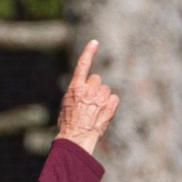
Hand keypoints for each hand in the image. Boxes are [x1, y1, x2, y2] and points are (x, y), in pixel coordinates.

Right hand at [55, 40, 119, 155]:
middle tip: (90, 103)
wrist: (77, 139)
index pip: (82, 64)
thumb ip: (76, 93)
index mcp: (75, 87)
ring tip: (95, 111)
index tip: (95, 42)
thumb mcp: (67, 104)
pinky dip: (111, 104)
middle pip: (97, 80)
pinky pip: (114, 98)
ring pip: (105, 90)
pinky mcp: (110, 106)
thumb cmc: (68, 125)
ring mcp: (100, 97)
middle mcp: (88, 89)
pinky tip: (104, 113)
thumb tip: (82, 90)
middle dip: (95, 89)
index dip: (89, 52)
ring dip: (103, 97)